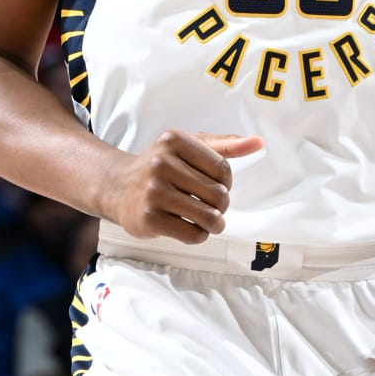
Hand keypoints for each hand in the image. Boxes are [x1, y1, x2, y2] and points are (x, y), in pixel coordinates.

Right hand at [98, 130, 261, 244]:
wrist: (117, 187)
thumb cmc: (161, 166)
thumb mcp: (188, 146)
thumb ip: (224, 145)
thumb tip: (257, 143)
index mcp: (174, 140)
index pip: (223, 169)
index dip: (226, 183)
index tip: (216, 186)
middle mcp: (161, 163)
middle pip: (219, 194)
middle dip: (221, 205)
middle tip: (211, 206)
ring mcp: (153, 192)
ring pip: (209, 217)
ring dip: (214, 223)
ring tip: (209, 221)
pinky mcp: (149, 219)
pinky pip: (193, 234)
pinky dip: (199, 235)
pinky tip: (190, 227)